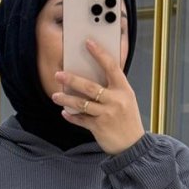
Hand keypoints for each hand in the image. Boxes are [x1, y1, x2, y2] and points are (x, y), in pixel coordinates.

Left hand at [51, 39, 145, 155]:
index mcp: (124, 89)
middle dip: (72, 79)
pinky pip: (81, 119)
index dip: (99, 53)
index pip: (111, 66)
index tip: (88, 42)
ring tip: (56, 96)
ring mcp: (107, 114)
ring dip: (66, 99)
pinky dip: (71, 116)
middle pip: (89, 86)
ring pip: (81, 103)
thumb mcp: (126, 99)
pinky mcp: (99, 127)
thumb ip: (112, 88)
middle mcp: (115, 100)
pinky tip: (64, 112)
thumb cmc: (128, 119)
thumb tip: (90, 76)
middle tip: (58, 74)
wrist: (133, 146)